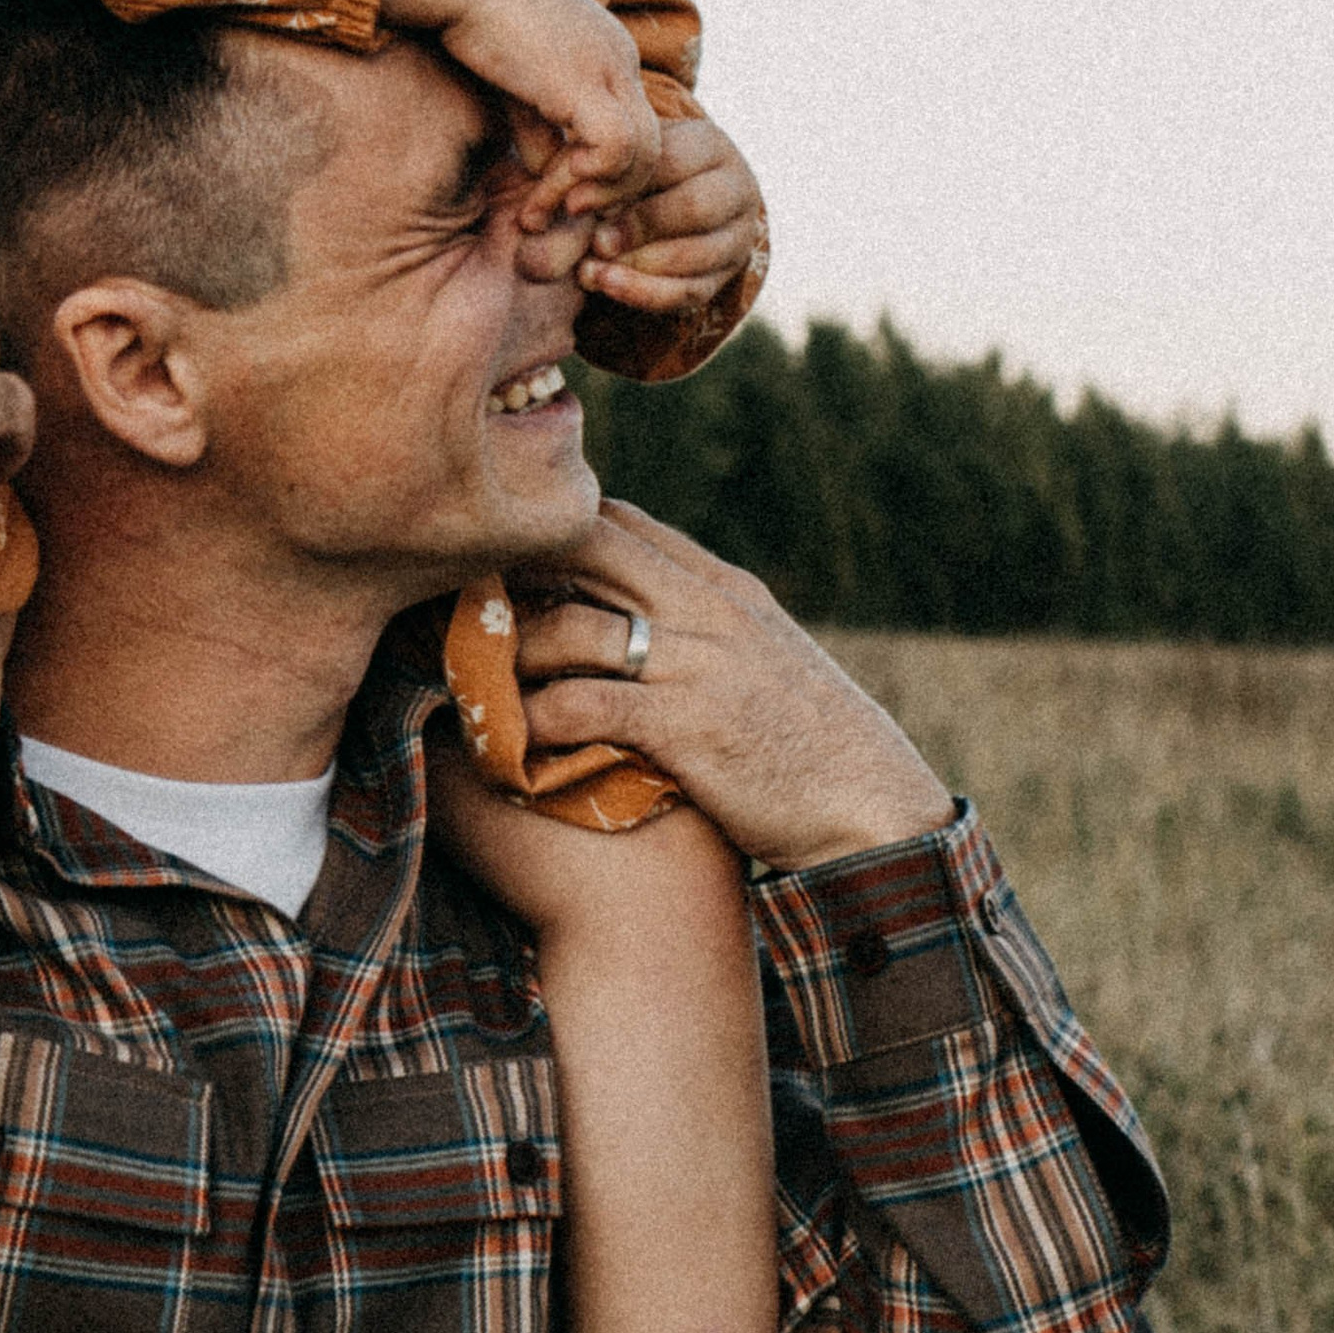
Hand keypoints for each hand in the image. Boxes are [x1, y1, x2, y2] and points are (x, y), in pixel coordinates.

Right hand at [382, 0, 658, 215]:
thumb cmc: (470, 18)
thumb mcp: (515, 87)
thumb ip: (541, 132)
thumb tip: (552, 180)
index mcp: (609, 57)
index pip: (632, 134)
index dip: (601, 177)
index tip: (553, 199)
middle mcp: (621, 60)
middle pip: (652, 150)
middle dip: (609, 195)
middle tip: (560, 217)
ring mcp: (609, 67)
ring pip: (644, 155)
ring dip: (595, 195)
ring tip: (545, 210)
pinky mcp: (585, 78)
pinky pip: (615, 148)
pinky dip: (590, 177)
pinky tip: (551, 183)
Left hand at [508, 501, 950, 870]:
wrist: (874, 809)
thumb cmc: (818, 749)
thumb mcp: (767, 662)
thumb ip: (707, 631)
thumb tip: (640, 625)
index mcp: (726, 588)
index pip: (623, 523)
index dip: (555, 533)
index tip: (505, 561)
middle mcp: (708, 610)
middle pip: (586, 551)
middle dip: (516, 570)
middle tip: (459, 602)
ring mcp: (697, 664)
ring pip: (571, 629)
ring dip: (509, 656)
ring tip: (469, 682)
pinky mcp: (684, 726)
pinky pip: (583, 706)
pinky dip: (533, 723)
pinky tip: (503, 745)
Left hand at [580, 114, 766, 315]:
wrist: (668, 200)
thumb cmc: (634, 170)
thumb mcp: (621, 156)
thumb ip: (596, 165)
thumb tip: (570, 189)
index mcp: (710, 145)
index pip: (671, 161)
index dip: (620, 185)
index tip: (575, 204)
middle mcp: (736, 188)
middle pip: (695, 208)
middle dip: (639, 227)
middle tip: (595, 241)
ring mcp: (737, 235)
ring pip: (698, 255)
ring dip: (640, 266)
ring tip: (591, 269)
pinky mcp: (724, 275)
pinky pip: (691, 292)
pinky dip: (645, 293)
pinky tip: (607, 285)